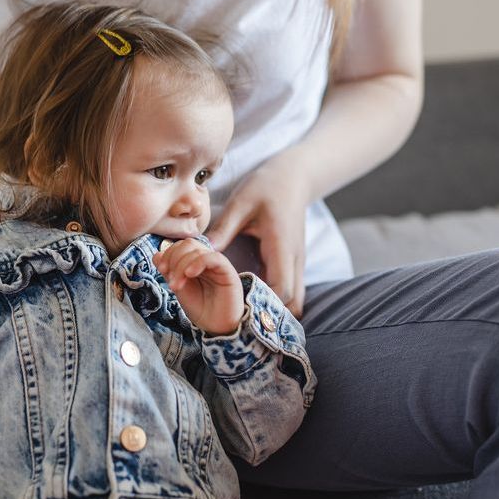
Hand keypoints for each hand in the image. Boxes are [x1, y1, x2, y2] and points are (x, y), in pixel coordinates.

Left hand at [153, 239, 244, 335]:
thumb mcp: (180, 288)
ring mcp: (217, 265)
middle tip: (169, 280)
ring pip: (197, 250)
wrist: (216, 327)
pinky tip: (189, 274)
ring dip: (181, 266)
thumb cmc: (201, 308)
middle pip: (187, 245)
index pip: (180, 246)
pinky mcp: (228, 271)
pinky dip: (198, 262)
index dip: (168, 254)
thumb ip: (170, 272)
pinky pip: (214, 258)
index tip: (162, 270)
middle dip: (173, 259)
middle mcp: (206, 260)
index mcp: (195, 262)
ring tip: (176, 286)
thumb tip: (157, 255)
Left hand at [204, 155, 309, 317]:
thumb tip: (201, 252)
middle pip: (292, 301)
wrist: (293, 176)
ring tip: (249, 316)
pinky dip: (279, 300)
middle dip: (270, 315)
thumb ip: (223, 229)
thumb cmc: (266, 187)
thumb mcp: (241, 204)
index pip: (282, 288)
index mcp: (281, 246)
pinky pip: (292, 289)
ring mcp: (297, 261)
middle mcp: (294, 258)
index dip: (264, 304)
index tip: (241, 312)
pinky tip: (257, 300)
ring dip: (276, 310)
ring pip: (295, 298)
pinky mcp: (294, 261)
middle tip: (241, 322)